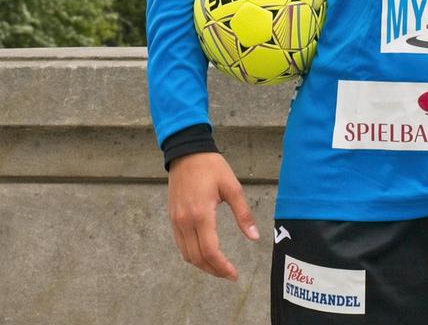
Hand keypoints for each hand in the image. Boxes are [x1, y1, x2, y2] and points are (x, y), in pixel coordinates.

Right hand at [167, 151, 259, 280]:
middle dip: (214, 270)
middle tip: (229, 274)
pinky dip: (193, 255)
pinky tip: (205, 254)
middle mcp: (185, 221)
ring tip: (219, 267)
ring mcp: (176, 221)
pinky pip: (181, 245)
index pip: (210, 251)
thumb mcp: (232, 187)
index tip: (234, 274)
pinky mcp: (173, 218)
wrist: (186, 152)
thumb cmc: (211, 167)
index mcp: (201, 214)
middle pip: (197, 258)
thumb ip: (243, 214)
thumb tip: (254, 237)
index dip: (222, 267)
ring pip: (187, 254)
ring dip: (203, 265)